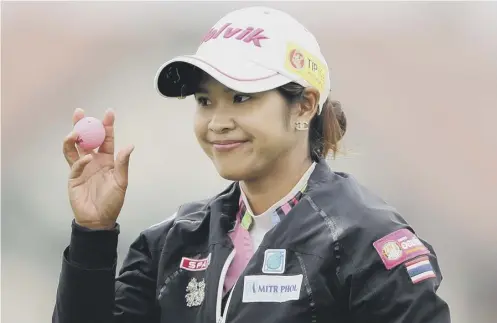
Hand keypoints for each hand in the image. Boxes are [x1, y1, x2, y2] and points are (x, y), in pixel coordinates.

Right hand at [63, 108, 133, 228]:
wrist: (99, 219)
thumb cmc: (112, 202)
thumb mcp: (121, 182)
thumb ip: (123, 164)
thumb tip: (129, 146)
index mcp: (107, 160)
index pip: (106, 139)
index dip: (107, 126)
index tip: (108, 112)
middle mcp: (93, 161)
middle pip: (86, 139)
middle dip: (82, 125)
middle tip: (80, 112)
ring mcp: (82, 168)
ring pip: (74, 148)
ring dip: (73, 139)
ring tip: (75, 132)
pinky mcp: (73, 178)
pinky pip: (74, 165)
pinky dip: (80, 161)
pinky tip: (86, 159)